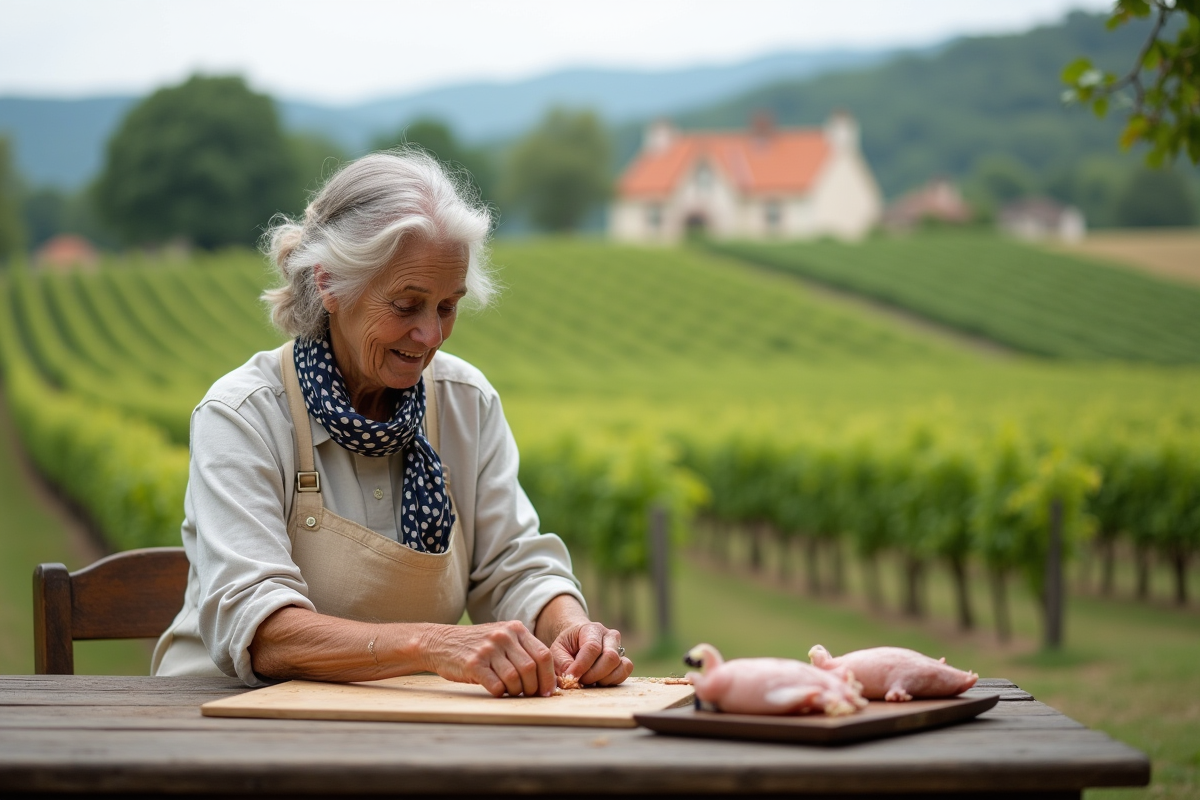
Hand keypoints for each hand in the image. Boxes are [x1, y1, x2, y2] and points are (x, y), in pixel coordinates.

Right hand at [421, 621, 554, 697]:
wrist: (440, 642)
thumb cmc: (476, 645)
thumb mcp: (501, 637)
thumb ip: (522, 650)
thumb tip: (547, 676)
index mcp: (515, 629)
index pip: (543, 654)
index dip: (549, 676)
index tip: (548, 691)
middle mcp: (504, 636)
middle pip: (531, 668)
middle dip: (533, 688)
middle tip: (529, 695)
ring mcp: (488, 649)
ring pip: (515, 679)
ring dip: (516, 692)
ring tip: (511, 692)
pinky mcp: (473, 664)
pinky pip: (496, 686)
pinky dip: (500, 693)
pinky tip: (496, 690)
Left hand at [550, 621, 632, 686]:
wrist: (578, 643)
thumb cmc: (567, 647)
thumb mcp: (558, 652)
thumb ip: (562, 664)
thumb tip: (571, 678)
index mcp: (591, 629)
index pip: (592, 647)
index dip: (582, 665)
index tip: (571, 677)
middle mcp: (610, 635)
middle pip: (610, 657)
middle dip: (593, 674)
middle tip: (580, 680)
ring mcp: (619, 647)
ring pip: (619, 665)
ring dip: (602, 679)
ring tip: (589, 680)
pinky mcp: (624, 660)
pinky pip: (625, 671)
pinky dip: (613, 680)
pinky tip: (599, 680)